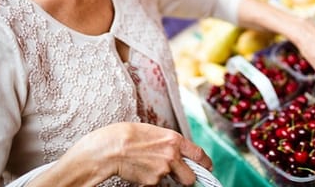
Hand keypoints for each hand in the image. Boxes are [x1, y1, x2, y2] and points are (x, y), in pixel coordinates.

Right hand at [33, 122, 211, 185]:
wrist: (108, 148)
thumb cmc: (126, 135)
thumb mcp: (153, 132)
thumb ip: (168, 142)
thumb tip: (176, 151)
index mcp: (174, 140)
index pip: (200, 155)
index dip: (205, 164)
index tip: (207, 167)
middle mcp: (172, 156)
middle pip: (190, 178)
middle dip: (186, 178)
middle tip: (178, 175)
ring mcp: (162, 171)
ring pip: (170, 181)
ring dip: (163, 176)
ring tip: (146, 164)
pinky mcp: (151, 182)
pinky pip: (155, 184)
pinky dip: (149, 180)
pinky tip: (138, 169)